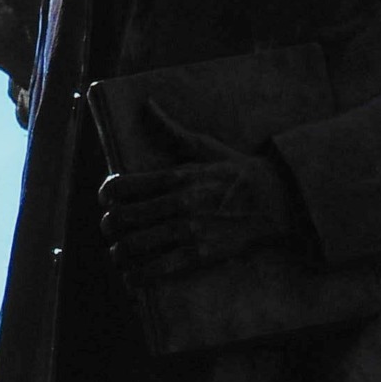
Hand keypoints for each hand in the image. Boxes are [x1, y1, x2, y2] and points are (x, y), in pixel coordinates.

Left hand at [99, 105, 305, 283]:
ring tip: (119, 254)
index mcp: (176, 176)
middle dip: (109, 226)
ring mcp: (188, 230)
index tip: (107, 200)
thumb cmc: (236, 171)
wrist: (274, 201)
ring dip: (118, 253)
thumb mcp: (203, 146)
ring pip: (133, 246)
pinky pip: (157, 270)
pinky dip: (137, 277)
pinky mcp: (200, 254)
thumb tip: (147, 104)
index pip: (121, 186)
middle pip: (121, 219)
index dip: (106, 195)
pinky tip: (131, 278)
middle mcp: (178, 203)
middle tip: (111, 229)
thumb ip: (170, 129)